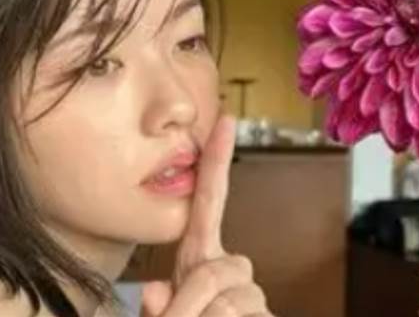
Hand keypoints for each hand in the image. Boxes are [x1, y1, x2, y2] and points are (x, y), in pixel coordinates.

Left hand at [141, 116, 272, 315]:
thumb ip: (157, 308)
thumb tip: (151, 291)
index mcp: (197, 259)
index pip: (210, 201)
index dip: (217, 161)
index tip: (224, 120)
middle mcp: (228, 272)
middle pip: (229, 267)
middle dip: (201, 298)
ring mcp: (251, 296)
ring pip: (236, 300)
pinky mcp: (267, 314)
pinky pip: (253, 314)